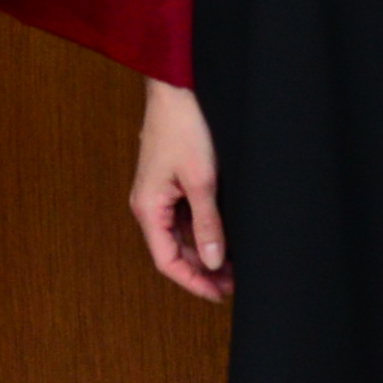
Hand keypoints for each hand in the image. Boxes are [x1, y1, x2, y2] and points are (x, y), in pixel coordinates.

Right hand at [128, 78, 231, 300]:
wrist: (177, 88)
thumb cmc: (184, 127)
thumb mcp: (202, 180)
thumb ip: (207, 223)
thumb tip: (213, 261)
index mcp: (148, 208)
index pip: (167, 261)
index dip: (193, 282)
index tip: (219, 294)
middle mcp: (149, 205)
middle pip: (173, 251)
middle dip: (203, 270)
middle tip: (234, 284)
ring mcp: (159, 194)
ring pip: (180, 235)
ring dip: (205, 251)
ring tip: (235, 265)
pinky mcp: (170, 182)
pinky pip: (184, 217)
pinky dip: (203, 230)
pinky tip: (225, 236)